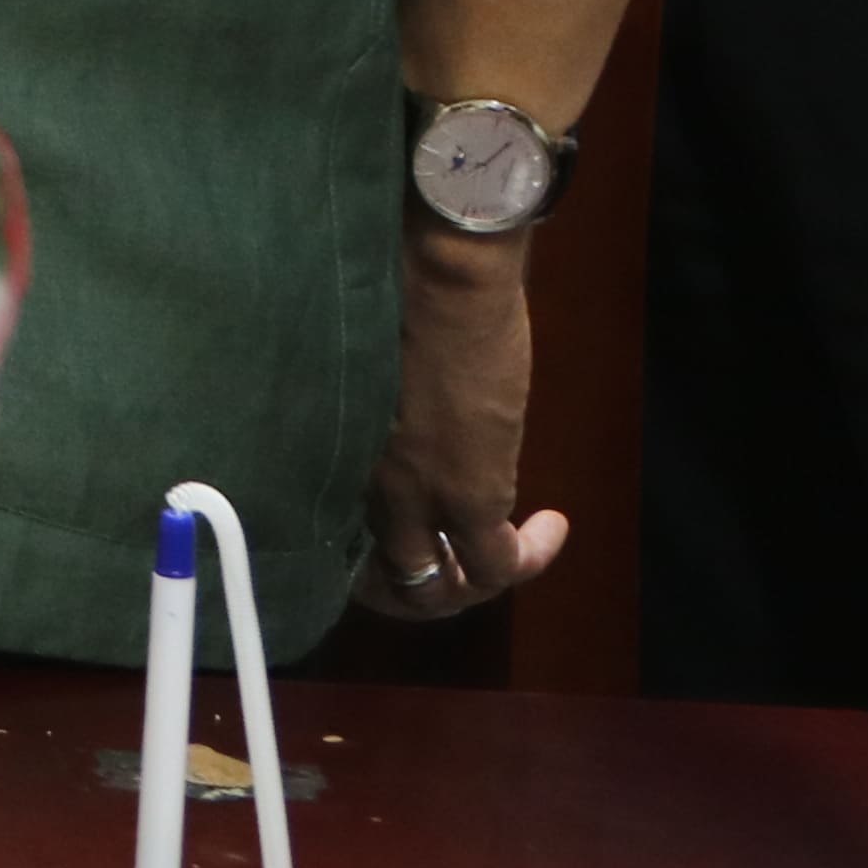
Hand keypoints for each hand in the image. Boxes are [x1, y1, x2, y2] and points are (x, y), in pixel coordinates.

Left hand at [353, 225, 561, 616]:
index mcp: (320, 452)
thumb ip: (366, 410)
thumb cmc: (389, 292)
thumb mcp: (355, 363)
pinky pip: (493, 564)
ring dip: (476, 585)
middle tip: (456, 572)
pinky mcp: (468, 492)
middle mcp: (353, 486)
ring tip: (512, 555)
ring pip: (438, 586)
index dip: (368, 557)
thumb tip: (390, 424)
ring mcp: (410, 495)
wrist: (436, 274)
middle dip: (417, 593)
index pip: (331, 536)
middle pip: (381, 580)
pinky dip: (524, 562)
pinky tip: (547, 530)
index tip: (404, 539)